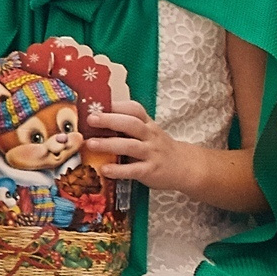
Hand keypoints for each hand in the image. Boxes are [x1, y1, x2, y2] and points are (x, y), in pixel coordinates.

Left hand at [79, 101, 201, 193]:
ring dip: (110, 144)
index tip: (97, 105)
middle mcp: (151, 136)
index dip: (117, 106)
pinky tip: (104, 169)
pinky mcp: (150, 171)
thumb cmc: (158, 149)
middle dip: (110, 120)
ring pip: (131, 146)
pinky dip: (118, 170)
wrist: (185, 167)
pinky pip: (134, 170)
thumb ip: (127, 128)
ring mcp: (152, 153)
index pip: (135, 110)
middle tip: (91, 119)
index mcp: (148, 124)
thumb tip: (94, 122)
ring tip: (91, 144)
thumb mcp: (148, 133)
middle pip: (132, 124)